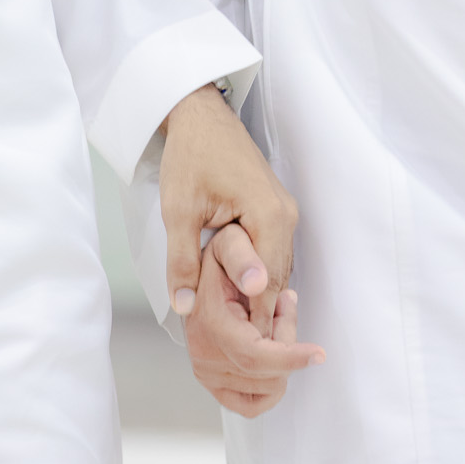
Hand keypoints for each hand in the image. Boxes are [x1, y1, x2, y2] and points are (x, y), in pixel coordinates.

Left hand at [159, 84, 298, 331]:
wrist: (200, 114)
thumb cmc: (190, 156)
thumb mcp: (178, 211)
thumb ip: (183, 261)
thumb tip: (185, 306)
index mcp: (269, 217)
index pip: (267, 284)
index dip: (254, 319)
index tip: (239, 349)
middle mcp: (286, 215)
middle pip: (277, 278)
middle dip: (257, 309)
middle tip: (235, 344)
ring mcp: (284, 210)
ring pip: (276, 265)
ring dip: (257, 291)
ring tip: (234, 324)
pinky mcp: (275, 207)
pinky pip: (273, 250)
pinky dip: (258, 272)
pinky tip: (236, 290)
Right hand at [184, 223, 323, 416]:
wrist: (202, 271)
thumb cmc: (223, 258)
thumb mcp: (232, 242)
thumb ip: (242, 257)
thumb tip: (258, 286)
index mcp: (209, 322)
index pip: (254, 354)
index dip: (290, 356)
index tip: (318, 354)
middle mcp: (203, 353)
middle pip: (267, 371)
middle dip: (288, 342)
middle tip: (283, 306)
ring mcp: (206, 371)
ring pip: (266, 386)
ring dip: (280, 356)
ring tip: (272, 319)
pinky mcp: (212, 382)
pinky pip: (251, 403)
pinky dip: (272, 382)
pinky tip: (272, 347)